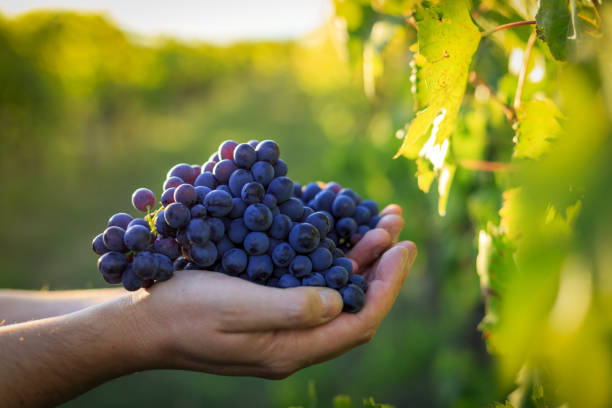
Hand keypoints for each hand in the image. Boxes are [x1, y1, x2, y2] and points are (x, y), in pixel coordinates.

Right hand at [128, 204, 415, 378]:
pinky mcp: (268, 309)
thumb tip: (340, 300)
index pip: (359, 322)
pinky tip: (332, 231)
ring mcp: (281, 327)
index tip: (403, 247)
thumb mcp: (235, 309)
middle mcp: (293, 342)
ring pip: (334, 293)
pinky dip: (328, 258)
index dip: (387, 286)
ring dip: (357, 258)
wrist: (143, 323)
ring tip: (376, 223)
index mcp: (290, 349)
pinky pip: (310, 285)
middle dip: (379, 266)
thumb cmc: (184, 313)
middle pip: (353, 305)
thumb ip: (291, 309)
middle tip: (393, 223)